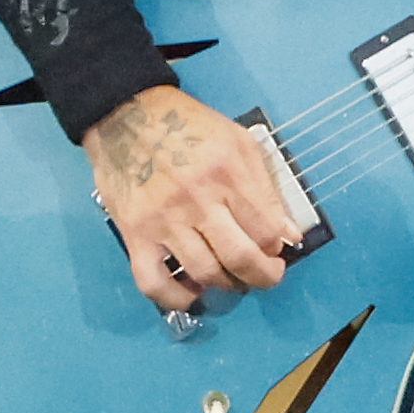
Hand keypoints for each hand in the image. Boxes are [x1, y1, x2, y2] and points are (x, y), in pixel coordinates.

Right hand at [82, 85, 303, 310]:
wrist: (126, 114)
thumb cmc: (186, 125)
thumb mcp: (237, 141)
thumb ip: (264, 186)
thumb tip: (287, 233)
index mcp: (227, 170)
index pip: (265, 228)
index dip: (278, 247)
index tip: (277, 249)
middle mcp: (198, 197)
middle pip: (240, 257)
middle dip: (263, 276)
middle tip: (266, 275)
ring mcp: (164, 219)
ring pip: (205, 272)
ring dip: (226, 285)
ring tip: (232, 278)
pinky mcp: (135, 233)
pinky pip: (154, 283)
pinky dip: (176, 299)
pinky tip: (191, 292)